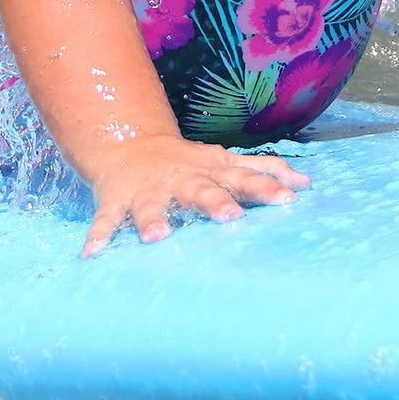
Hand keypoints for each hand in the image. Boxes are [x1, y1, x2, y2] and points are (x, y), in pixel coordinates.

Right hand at [80, 133, 308, 256]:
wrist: (130, 145)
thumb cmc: (188, 164)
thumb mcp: (226, 162)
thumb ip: (264, 172)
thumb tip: (306, 183)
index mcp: (211, 171)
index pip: (243, 177)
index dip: (265, 187)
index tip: (289, 200)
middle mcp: (182, 179)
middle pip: (202, 189)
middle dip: (215, 201)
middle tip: (230, 217)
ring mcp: (148, 190)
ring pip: (152, 205)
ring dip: (153, 219)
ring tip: (157, 238)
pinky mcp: (117, 200)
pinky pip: (108, 219)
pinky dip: (99, 235)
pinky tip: (92, 254)